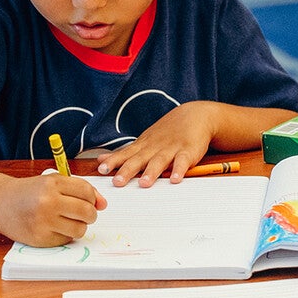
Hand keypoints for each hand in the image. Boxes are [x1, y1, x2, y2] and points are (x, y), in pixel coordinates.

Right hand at [2, 173, 105, 246]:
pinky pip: (65, 240)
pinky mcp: (39, 239)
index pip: (87, 192)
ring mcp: (43, 222)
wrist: (0, 203)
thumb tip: (103, 204)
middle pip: (87, 212)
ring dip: (79, 226)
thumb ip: (80, 190)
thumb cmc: (30, 191)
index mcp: (52, 184)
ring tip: (69, 221)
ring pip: (80, 229)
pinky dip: (65, 235)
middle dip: (90, 214)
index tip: (89, 201)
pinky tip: (55, 228)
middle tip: (83, 213)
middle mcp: (48, 202)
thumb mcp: (53, 182)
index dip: (93, 198)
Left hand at [95, 101, 218, 186]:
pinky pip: (183, 161)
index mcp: (144, 146)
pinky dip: (179, 169)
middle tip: (118, 182)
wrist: (196, 115)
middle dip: (128, 170)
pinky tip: (175, 179)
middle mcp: (155, 147)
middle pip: (140, 159)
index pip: (126, 154)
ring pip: (160, 161)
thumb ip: (125, 153)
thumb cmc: (167, 132)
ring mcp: (172, 148)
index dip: (114, 162)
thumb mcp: (144, 140)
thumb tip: (100, 159)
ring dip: (152, 172)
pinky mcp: (188, 151)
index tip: (101, 170)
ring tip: (144, 183)